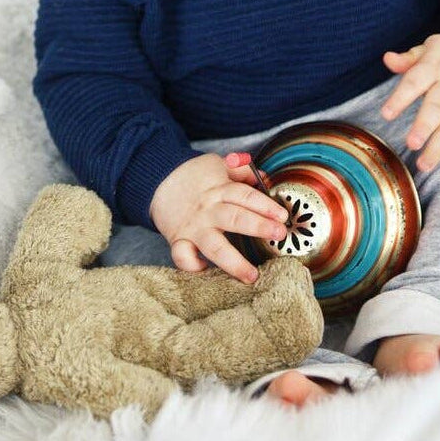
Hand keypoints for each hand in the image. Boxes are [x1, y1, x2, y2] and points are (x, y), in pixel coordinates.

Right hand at [149, 152, 288, 283]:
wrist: (157, 181)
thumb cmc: (193, 175)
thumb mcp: (218, 164)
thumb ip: (242, 171)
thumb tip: (265, 179)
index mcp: (220, 189)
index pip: (246, 195)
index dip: (266, 205)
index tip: (283, 216)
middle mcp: (209, 210)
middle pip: (235, 218)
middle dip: (259, 227)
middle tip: (279, 235)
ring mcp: (194, 227)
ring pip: (214, 246)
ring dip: (234, 262)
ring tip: (252, 276)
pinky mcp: (178, 240)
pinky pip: (183, 256)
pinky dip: (192, 266)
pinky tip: (206, 271)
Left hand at [381, 33, 439, 171]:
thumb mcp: (427, 49)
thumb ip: (407, 60)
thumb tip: (387, 59)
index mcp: (433, 67)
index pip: (414, 82)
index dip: (400, 98)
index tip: (386, 115)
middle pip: (437, 107)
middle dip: (424, 126)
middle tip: (411, 145)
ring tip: (424, 165)